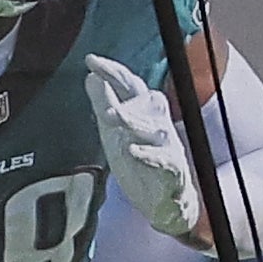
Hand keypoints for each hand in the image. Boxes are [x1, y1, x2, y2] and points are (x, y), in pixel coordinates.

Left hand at [85, 56, 200, 238]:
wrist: (166, 202)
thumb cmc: (141, 162)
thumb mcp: (114, 132)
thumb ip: (104, 104)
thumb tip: (90, 77)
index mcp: (144, 113)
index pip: (130, 86)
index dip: (113, 72)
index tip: (90, 59)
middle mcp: (159, 124)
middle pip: (145, 100)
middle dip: (124, 88)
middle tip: (98, 79)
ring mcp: (167, 146)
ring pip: (154, 127)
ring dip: (133, 119)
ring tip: (112, 114)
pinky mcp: (172, 170)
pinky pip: (163, 159)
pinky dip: (149, 154)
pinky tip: (133, 150)